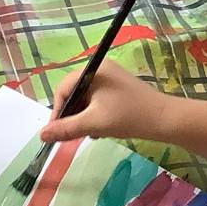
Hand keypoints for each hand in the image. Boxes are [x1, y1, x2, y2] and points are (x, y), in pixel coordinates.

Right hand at [38, 64, 168, 143]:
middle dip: (72, 116)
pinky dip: (95, 116)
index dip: (57, 112)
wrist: (165, 120)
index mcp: (93, 70)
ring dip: (84, 118)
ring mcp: (110, 78)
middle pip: (73, 93)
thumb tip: (41, 135)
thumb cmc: (129, 117)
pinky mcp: (118, 89)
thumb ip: (66, 129)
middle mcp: (100, 69)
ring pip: (85, 99)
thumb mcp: (94, 123)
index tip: (57, 133)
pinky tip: (102, 130)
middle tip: (74, 136)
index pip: (63, 89)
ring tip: (92, 134)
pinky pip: (96, 101)